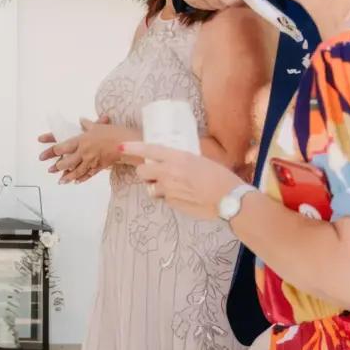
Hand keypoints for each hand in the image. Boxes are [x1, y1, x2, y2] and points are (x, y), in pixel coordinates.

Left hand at [37, 118, 120, 183]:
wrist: (127, 143)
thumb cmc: (112, 132)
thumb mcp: (98, 126)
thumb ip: (87, 124)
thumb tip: (81, 120)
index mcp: (81, 140)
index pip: (63, 147)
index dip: (52, 152)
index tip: (44, 155)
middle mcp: (84, 152)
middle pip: (67, 162)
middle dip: (58, 167)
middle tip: (51, 170)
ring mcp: (91, 161)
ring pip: (76, 171)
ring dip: (68, 176)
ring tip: (61, 181)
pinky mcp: (99, 167)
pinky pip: (88, 174)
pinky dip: (82, 178)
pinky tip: (77, 181)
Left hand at [123, 142, 246, 219]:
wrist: (229, 199)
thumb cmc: (220, 177)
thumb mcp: (200, 160)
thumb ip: (182, 160)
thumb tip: (173, 161)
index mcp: (178, 157)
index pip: (149, 149)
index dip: (133, 147)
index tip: (121, 146)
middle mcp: (169, 171)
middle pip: (142, 171)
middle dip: (146, 173)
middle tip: (156, 173)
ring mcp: (168, 188)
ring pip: (151, 187)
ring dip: (157, 187)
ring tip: (174, 187)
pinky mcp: (172, 202)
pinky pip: (164, 199)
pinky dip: (169, 197)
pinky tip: (184, 196)